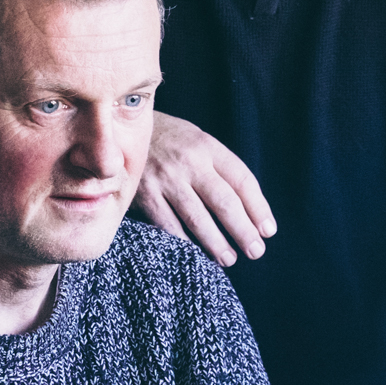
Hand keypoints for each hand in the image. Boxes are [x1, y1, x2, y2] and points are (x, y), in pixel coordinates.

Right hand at [135, 112, 276, 266]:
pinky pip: (168, 226)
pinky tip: (195, 256)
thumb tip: (250, 210)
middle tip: (255, 251)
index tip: (268, 231)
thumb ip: (221, 168)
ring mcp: (165, 179)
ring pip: (197, 219)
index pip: (242, 180)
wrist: (118, 125)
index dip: (259, 208)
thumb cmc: (169, 140)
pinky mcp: (143, 195)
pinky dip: (183, 243)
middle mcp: (189, 162)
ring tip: (229, 259)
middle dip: (243, 231)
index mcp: (208, 147)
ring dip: (216, 243)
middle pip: (224, 202)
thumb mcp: (198, 141)